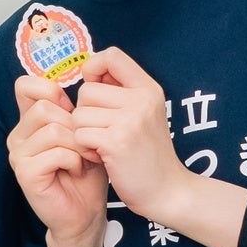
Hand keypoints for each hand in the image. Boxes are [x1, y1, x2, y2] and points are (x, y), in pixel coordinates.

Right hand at [7, 73, 107, 246]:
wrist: (85, 214)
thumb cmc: (87, 174)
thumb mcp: (83, 135)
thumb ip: (74, 111)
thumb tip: (80, 84)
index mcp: (29, 122)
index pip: (26, 85)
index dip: (50, 90)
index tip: (71, 110)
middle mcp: (18, 135)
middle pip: (45, 108)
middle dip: (75, 125)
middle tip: (84, 146)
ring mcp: (18, 154)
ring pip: (52, 129)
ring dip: (77, 145)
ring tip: (82, 159)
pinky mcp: (25, 172)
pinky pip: (56, 152)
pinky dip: (74, 160)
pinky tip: (76, 171)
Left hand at [65, 48, 191, 218]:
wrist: (167, 191)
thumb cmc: (147, 153)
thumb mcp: (144, 113)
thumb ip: (120, 90)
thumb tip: (89, 70)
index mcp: (148, 89)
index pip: (112, 55)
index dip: (94, 68)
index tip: (96, 89)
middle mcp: (141, 100)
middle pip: (86, 90)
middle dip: (86, 112)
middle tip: (104, 131)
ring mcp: (130, 120)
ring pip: (79, 114)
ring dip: (84, 133)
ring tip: (105, 145)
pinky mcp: (116, 142)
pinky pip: (80, 134)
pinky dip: (85, 148)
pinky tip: (102, 157)